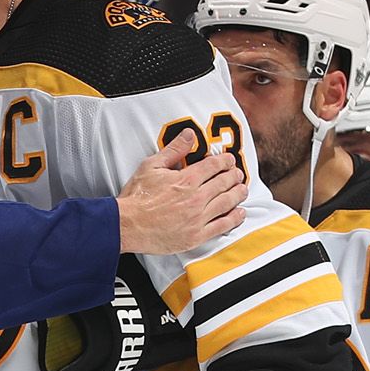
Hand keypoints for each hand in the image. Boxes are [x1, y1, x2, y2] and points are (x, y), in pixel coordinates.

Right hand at [116, 134, 248, 255]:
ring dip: (238, 194)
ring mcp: (198, 218)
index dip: (225, 160)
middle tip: (238, 174)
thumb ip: (174, 150)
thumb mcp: (152, 166)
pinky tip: (240, 213)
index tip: (229, 160)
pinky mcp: (196, 236)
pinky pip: (222, 226)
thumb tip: (190, 134)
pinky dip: (234, 219)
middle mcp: (196, 198)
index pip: (215, 165)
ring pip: (227, 203)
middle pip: (225, 183)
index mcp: (187, 179)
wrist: (126, 225)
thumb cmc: (136, 196)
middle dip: (234, 176)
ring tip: (242, 190)